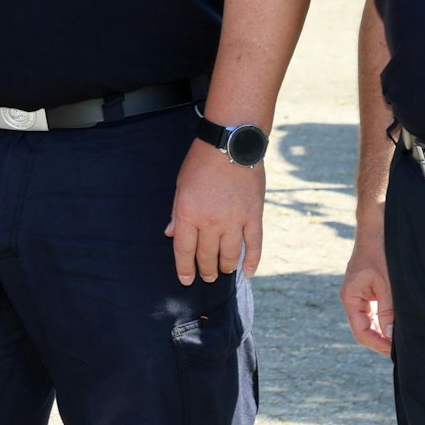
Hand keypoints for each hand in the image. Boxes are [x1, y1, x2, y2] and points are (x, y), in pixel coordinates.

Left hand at [165, 142, 264, 284]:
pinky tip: (248, 271)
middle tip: (208, 276)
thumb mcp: (180, 186)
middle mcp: (210, 221)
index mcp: (188, 213)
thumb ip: (176, 213)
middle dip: (206, 270)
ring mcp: (234, 220)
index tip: (187, 280)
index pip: (184, 250)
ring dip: (226, 266)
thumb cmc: (201, 162)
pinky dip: (252, 260)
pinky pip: (254, 244)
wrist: (230, 144)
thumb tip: (170, 234)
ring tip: (224, 271)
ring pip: (230, 254)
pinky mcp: (253, 216)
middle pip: (207, 256)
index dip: (185, 268)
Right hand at [340, 225, 395, 355]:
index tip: (396, 352)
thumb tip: (391, 337)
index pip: (361, 332)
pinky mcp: (368, 289)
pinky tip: (399, 322)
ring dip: (385, 329)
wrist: (377, 226)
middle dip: (382, 340)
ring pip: (370, 321)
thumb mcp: (387, 284)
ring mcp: (359, 294)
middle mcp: (352, 298)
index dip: (378, 344)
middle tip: (403, 348)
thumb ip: (388, 311)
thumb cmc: (380, 251)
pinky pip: (374, 311)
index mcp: (350, 297)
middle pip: (365, 329)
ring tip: (403, 337)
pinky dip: (386, 318)